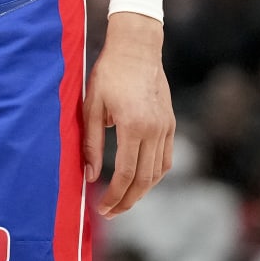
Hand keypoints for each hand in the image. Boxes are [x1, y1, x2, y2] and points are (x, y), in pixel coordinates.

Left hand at [84, 12, 173, 217]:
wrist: (137, 48)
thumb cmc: (108, 73)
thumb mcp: (91, 106)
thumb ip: (90, 142)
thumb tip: (89, 175)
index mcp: (133, 126)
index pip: (125, 173)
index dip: (114, 195)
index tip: (103, 208)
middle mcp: (154, 130)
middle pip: (144, 179)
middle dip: (128, 200)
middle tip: (111, 212)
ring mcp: (166, 127)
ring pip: (158, 172)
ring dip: (142, 190)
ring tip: (123, 199)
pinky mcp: (170, 123)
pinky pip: (166, 158)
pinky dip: (154, 174)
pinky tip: (139, 179)